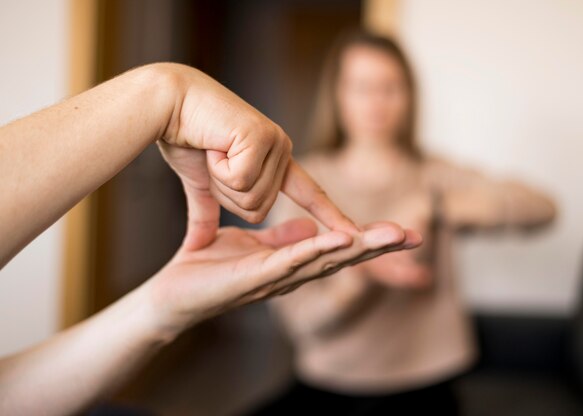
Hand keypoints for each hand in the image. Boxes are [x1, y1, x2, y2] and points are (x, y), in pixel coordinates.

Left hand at [143, 219, 420, 336]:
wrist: (171, 295)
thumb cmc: (210, 269)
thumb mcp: (251, 244)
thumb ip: (281, 237)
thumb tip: (310, 226)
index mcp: (292, 262)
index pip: (338, 248)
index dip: (369, 240)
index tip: (403, 232)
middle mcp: (291, 274)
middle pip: (342, 256)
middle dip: (378, 246)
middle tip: (414, 235)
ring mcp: (275, 279)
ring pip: (325, 260)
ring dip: (358, 247)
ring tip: (390, 235)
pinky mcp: (254, 280)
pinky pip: (289, 263)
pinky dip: (315, 250)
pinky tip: (338, 239)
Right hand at [155, 64, 355, 248]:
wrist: (169, 103)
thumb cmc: (187, 138)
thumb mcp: (204, 184)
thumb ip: (211, 212)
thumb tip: (202, 242)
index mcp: (276, 161)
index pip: (310, 194)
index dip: (331, 216)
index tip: (357, 237)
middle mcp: (283, 150)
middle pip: (260, 210)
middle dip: (226, 195)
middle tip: (212, 160)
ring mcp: (276, 142)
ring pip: (252, 199)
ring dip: (221, 181)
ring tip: (213, 150)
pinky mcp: (262, 137)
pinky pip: (241, 180)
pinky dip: (217, 168)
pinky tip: (212, 144)